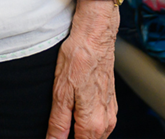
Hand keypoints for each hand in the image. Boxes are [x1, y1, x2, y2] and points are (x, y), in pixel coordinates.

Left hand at [49, 0, 118, 138]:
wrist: (95, 36)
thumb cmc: (79, 59)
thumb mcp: (61, 93)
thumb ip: (58, 123)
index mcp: (93, 124)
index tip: (54, 138)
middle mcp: (106, 122)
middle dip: (73, 138)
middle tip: (56, 132)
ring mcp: (110, 112)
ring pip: (96, 136)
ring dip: (81, 135)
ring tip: (64, 126)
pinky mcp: (110, 102)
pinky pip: (100, 124)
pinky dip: (88, 126)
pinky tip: (76, 116)